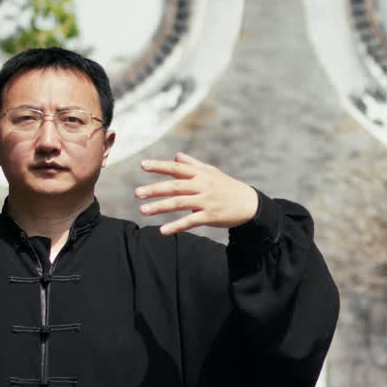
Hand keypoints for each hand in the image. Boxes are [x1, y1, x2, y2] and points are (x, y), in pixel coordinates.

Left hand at [136, 152, 258, 233]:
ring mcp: (206, 201)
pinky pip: (190, 221)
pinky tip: (162, 230)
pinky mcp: (210, 216)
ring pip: (179, 203)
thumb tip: (177, 156)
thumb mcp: (212, 172)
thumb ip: (193, 164)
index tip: (143, 165)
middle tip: (137, 193)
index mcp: (201, 174)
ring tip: (143, 210)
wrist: (249, 203)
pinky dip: (176, 226)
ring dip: (160, 206)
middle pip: (175, 186)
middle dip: (155, 189)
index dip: (160, 166)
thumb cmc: (227, 186)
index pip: (177, 168)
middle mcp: (202, 185)